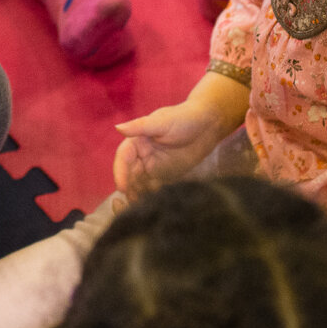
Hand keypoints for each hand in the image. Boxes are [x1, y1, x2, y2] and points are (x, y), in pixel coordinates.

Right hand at [114, 99, 233, 199]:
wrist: (209, 125)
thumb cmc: (184, 118)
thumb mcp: (162, 122)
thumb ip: (140, 126)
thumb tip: (117, 127)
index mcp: (137, 142)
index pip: (123, 159)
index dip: (120, 173)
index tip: (122, 188)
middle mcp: (143, 156)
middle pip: (130, 175)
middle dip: (129, 189)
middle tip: (131, 204)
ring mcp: (154, 168)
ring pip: (140, 184)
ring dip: (138, 196)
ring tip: (141, 209)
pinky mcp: (166, 177)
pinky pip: (155, 190)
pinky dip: (152, 198)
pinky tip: (155, 206)